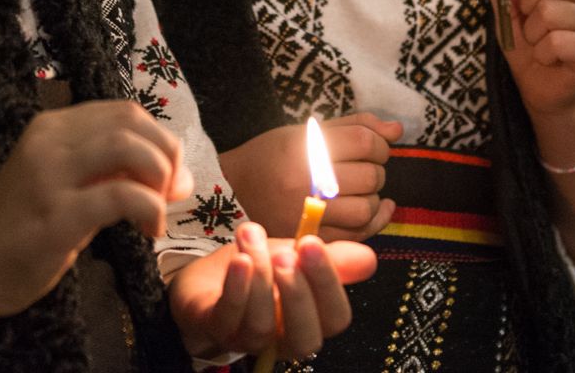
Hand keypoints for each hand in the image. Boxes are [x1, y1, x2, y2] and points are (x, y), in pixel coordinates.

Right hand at [0, 100, 192, 338]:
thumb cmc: (22, 226)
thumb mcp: (63, 182)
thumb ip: (107, 169)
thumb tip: (173, 172)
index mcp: (52, 126)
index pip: (124, 112)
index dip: (160, 138)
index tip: (171, 174)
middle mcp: (49, 141)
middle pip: (131, 123)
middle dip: (167, 154)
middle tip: (174, 191)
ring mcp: (50, 176)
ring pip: (128, 149)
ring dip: (159, 177)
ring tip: (160, 209)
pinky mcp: (56, 216)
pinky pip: (120, 196)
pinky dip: (150, 208)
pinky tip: (149, 230)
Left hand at [168, 222, 375, 360]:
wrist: (205, 278)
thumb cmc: (258, 270)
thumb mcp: (296, 256)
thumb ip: (331, 258)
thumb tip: (369, 258)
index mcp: (311, 320)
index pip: (335, 318)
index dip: (329, 284)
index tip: (313, 243)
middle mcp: (283, 338)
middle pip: (305, 337)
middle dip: (299, 293)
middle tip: (287, 254)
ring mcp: (248, 338)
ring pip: (263, 325)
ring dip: (260, 279)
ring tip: (254, 237)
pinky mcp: (215, 328)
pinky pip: (229, 318)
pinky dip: (236, 288)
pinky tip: (239, 260)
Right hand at [218, 113, 401, 240]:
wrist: (231, 193)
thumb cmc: (269, 157)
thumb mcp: (303, 133)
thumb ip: (352, 127)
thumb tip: (397, 129)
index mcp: (302, 148)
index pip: (363, 141)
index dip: (379, 142)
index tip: (375, 146)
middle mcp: (305, 182)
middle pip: (369, 175)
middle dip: (378, 168)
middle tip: (368, 166)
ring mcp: (307, 214)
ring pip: (366, 207)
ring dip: (374, 196)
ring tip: (363, 188)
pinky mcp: (309, 238)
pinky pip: (357, 235)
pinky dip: (375, 221)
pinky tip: (378, 208)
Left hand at [478, 0, 574, 117]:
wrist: (543, 90)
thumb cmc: (529, 45)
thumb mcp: (509, 13)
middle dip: (527, 5)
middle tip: (530, 25)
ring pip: (549, 12)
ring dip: (533, 34)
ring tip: (540, 45)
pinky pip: (557, 41)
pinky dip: (543, 53)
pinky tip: (550, 59)